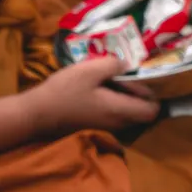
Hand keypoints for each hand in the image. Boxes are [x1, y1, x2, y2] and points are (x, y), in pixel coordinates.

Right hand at [33, 56, 160, 135]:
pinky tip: (99, 89)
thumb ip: (113, 65)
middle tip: (124, 76)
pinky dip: (114, 103)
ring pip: (128, 114)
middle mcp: (118, 123)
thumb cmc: (64, 91)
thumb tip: (127, 64)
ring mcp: (107, 127)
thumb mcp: (89, 70)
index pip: (152, 111)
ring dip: (125, 97)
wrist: (38, 114)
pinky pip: (115, 115)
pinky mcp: (97, 126)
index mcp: (119, 110)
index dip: (153, 95)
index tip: (140, 79)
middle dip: (139, 94)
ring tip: (110, 79)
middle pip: (142, 113)